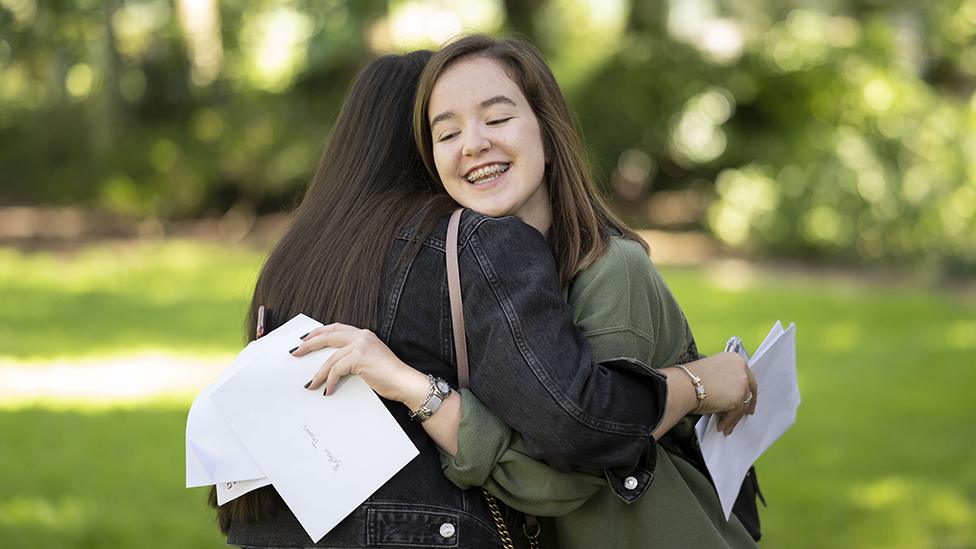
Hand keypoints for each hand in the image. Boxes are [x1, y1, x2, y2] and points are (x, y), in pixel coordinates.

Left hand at [291, 323, 427, 402]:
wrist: (404, 382)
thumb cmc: (388, 375)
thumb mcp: (368, 360)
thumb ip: (352, 356)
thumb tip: (332, 365)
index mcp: (363, 334)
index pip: (336, 328)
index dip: (319, 332)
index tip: (305, 338)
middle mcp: (361, 336)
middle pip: (328, 336)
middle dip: (309, 345)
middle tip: (296, 352)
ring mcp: (360, 345)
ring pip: (330, 358)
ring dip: (318, 373)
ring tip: (310, 384)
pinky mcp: (359, 357)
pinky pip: (336, 370)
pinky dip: (329, 381)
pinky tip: (328, 390)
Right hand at [681, 352, 756, 433]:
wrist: (683, 386)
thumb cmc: (689, 378)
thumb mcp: (711, 371)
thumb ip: (724, 378)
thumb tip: (727, 392)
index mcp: (734, 359)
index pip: (745, 375)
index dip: (745, 388)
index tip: (745, 397)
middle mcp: (741, 368)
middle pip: (749, 390)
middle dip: (747, 403)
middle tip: (745, 412)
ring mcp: (742, 383)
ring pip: (743, 404)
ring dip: (734, 416)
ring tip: (726, 424)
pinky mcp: (739, 398)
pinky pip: (736, 414)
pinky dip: (729, 421)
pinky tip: (722, 426)